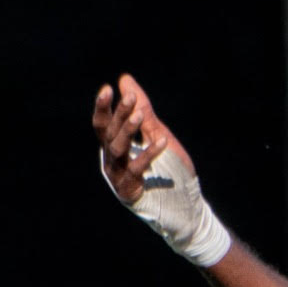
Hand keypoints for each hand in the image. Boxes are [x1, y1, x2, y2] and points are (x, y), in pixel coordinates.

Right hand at [92, 72, 188, 204]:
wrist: (183, 206)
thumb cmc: (169, 169)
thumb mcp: (158, 133)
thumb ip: (143, 110)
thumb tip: (125, 80)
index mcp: (114, 146)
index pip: (103, 123)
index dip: (103, 107)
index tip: (109, 88)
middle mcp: (111, 160)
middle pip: (108, 133)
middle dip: (118, 114)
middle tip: (130, 97)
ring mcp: (118, 176)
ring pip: (117, 149)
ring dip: (128, 130)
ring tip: (140, 115)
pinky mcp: (129, 190)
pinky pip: (135, 169)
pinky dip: (148, 154)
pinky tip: (161, 141)